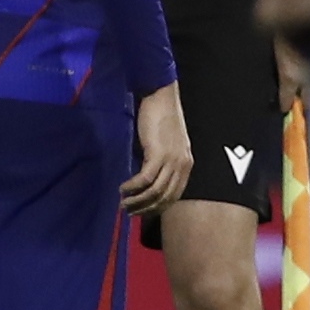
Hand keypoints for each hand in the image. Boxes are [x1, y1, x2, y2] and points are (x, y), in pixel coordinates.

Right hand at [120, 81, 193, 215]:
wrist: (161, 97)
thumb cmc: (161, 117)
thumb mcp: (166, 143)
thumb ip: (162, 160)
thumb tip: (147, 178)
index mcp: (186, 164)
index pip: (174, 195)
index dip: (158, 207)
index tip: (142, 212)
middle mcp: (182, 165)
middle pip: (165, 197)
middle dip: (146, 209)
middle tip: (129, 212)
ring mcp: (171, 160)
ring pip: (155, 192)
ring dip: (138, 201)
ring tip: (123, 204)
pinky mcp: (158, 154)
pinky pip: (145, 179)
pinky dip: (133, 187)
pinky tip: (123, 188)